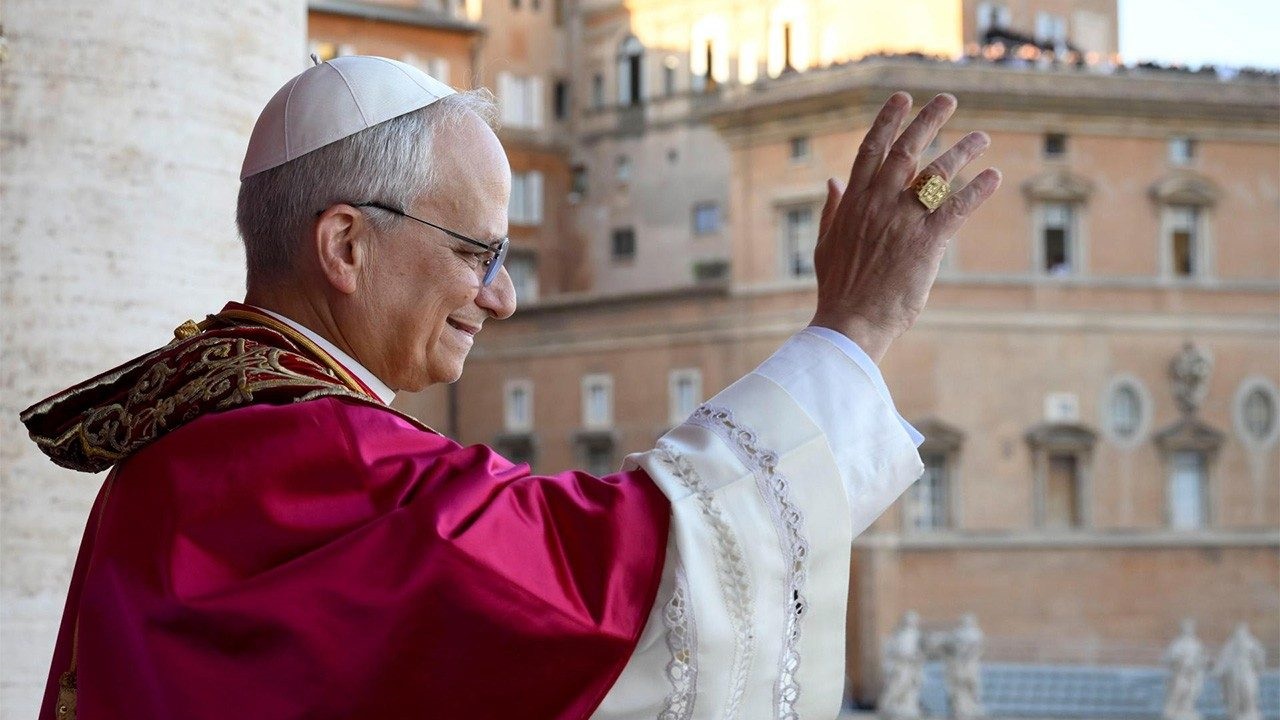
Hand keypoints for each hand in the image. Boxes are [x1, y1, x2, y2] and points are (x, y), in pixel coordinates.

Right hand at [810, 92, 1001, 362]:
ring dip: (962, 150)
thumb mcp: (825, 243)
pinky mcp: (927, 242)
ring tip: (981, 137)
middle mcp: (879, 203)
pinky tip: (993, 176)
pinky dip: (978, 189)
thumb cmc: (838, 288)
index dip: (888, 120)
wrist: (850, 322)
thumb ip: (832, 208)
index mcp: (853, 202)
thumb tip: (832, 181)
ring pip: (937, 174)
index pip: (871, 149)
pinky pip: (957, 207)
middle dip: (928, 120)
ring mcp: (903, 221)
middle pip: (907, 150)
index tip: (902, 99)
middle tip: (947, 99)